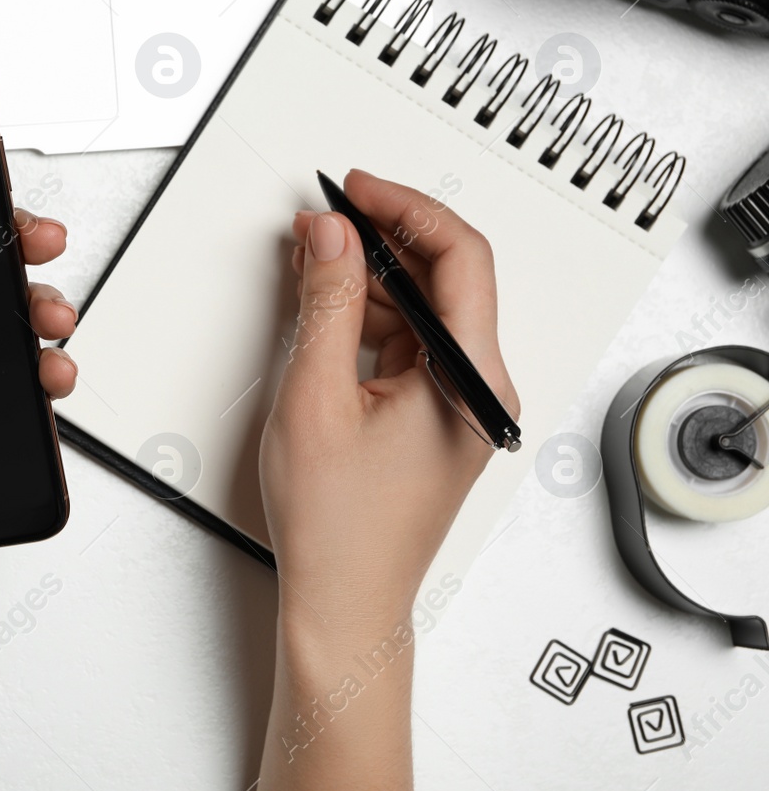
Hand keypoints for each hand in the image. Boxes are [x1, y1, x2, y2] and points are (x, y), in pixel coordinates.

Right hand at [262, 169, 518, 638]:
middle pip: (446, 278)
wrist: (344, 601)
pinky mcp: (436, 415)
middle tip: (325, 218)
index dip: (406, 208)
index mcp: (469, 380)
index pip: (459, 258)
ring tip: (312, 259)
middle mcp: (478, 388)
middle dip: (382, 238)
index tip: (356, 189)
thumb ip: (325, 304)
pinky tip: (326, 304)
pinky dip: (368, 316)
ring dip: (370, 277)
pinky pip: (409, 342)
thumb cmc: (338, 527)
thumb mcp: (315, 396)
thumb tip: (331, 236)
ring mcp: (460, 402)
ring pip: (423, 308)